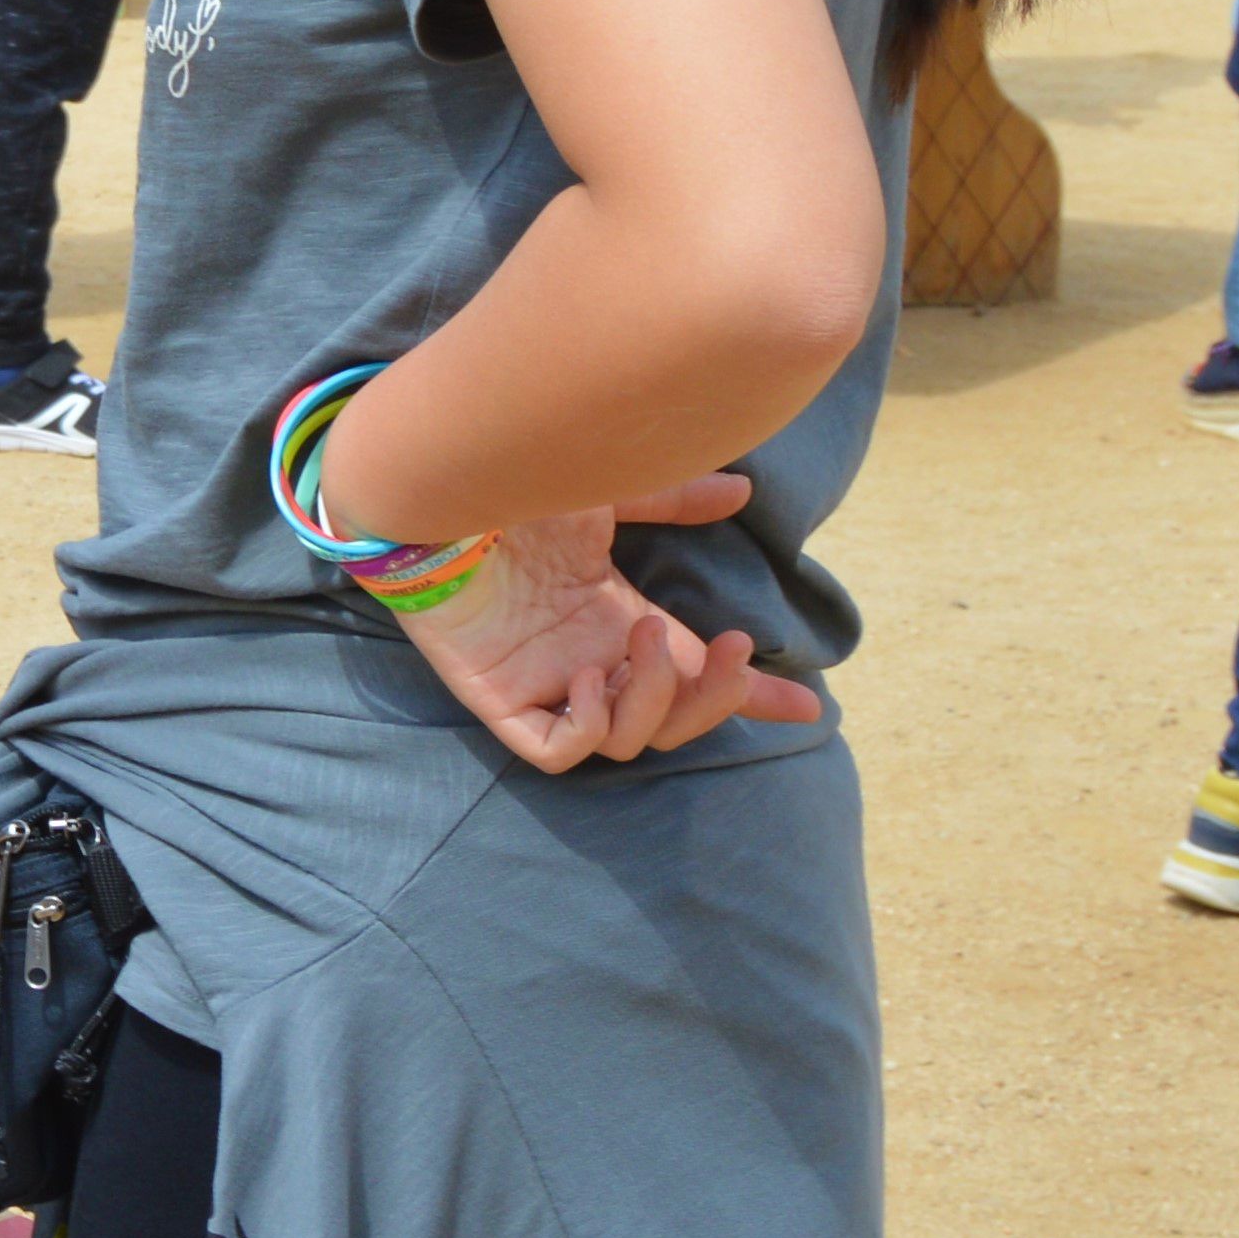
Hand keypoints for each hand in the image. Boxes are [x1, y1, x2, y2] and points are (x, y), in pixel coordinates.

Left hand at [388, 476, 824, 772]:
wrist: (432, 489)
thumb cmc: (507, 486)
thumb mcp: (604, 492)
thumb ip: (671, 497)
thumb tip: (742, 489)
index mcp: (614, 618)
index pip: (693, 673)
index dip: (745, 695)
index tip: (806, 705)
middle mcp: (585, 657)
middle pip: (672, 717)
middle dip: (716, 696)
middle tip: (731, 648)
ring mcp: (542, 682)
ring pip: (627, 738)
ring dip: (654, 695)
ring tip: (642, 636)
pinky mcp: (496, 698)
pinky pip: (555, 751)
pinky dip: (585, 727)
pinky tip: (588, 679)